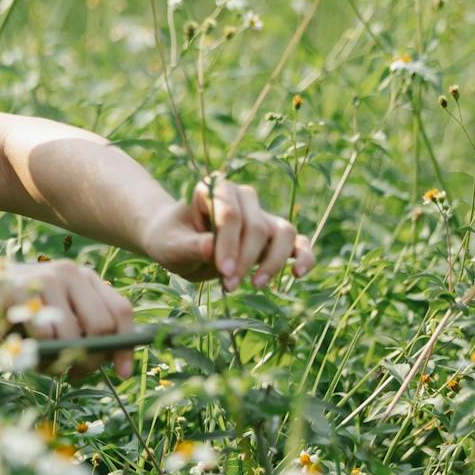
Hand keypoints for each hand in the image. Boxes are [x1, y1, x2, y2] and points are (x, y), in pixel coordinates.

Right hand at [0, 259, 136, 379]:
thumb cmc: (14, 313)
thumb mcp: (53, 319)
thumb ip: (80, 331)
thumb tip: (111, 362)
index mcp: (83, 278)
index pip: (121, 310)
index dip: (127, 344)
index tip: (123, 372)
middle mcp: (70, 273)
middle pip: (102, 326)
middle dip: (92, 358)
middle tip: (75, 373)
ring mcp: (47, 279)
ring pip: (73, 336)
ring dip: (60, 360)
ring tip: (43, 362)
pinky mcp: (23, 291)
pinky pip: (44, 336)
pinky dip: (38, 354)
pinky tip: (26, 350)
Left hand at [139, 174, 314, 291]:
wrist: (177, 244)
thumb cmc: (171, 240)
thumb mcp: (170, 246)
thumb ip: (190, 246)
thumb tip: (211, 248)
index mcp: (214, 189)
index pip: (229, 214)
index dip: (229, 244)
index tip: (223, 272)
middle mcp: (243, 197)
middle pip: (256, 226)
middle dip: (246, 259)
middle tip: (229, 285)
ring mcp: (262, 215)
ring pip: (283, 232)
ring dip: (273, 262)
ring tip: (256, 285)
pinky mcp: (275, 236)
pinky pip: (299, 242)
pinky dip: (304, 256)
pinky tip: (299, 274)